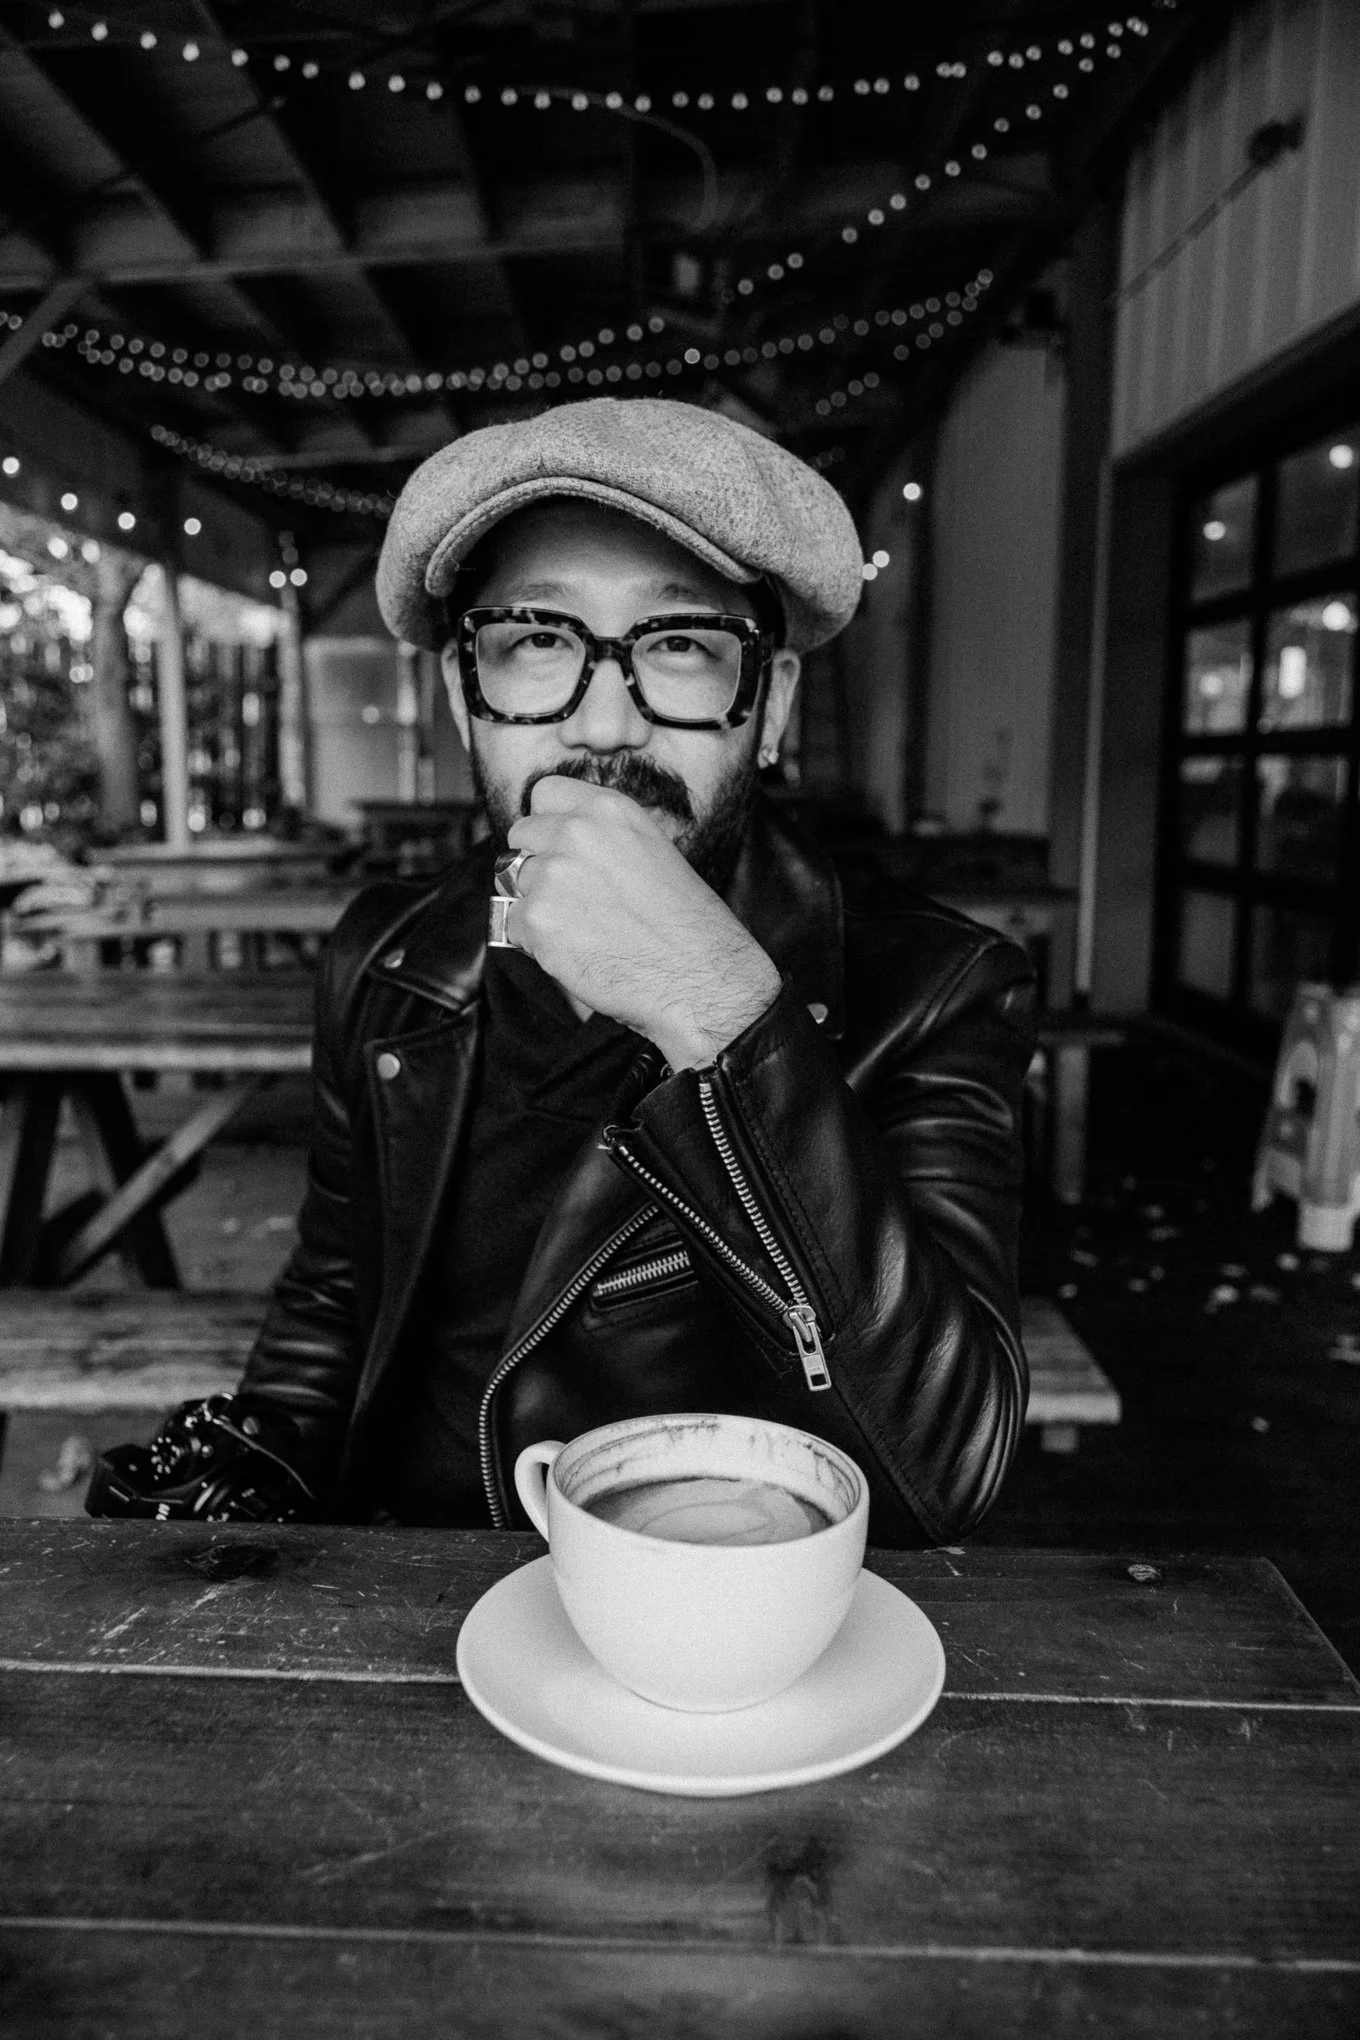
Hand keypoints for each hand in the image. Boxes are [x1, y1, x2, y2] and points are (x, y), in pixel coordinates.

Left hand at [504, 777, 780, 1066]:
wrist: (696, 975)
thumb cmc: (683, 922)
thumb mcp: (650, 849)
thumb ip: (601, 836)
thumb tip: (558, 841)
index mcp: (607, 810)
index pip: (544, 794)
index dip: (547, 822)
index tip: (558, 846)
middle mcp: (575, 833)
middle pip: (520, 836)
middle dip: (535, 863)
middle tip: (571, 896)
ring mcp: (551, 876)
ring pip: (513, 883)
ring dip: (536, 904)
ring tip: (582, 928)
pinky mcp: (536, 920)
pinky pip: (512, 925)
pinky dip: (534, 942)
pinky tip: (576, 950)